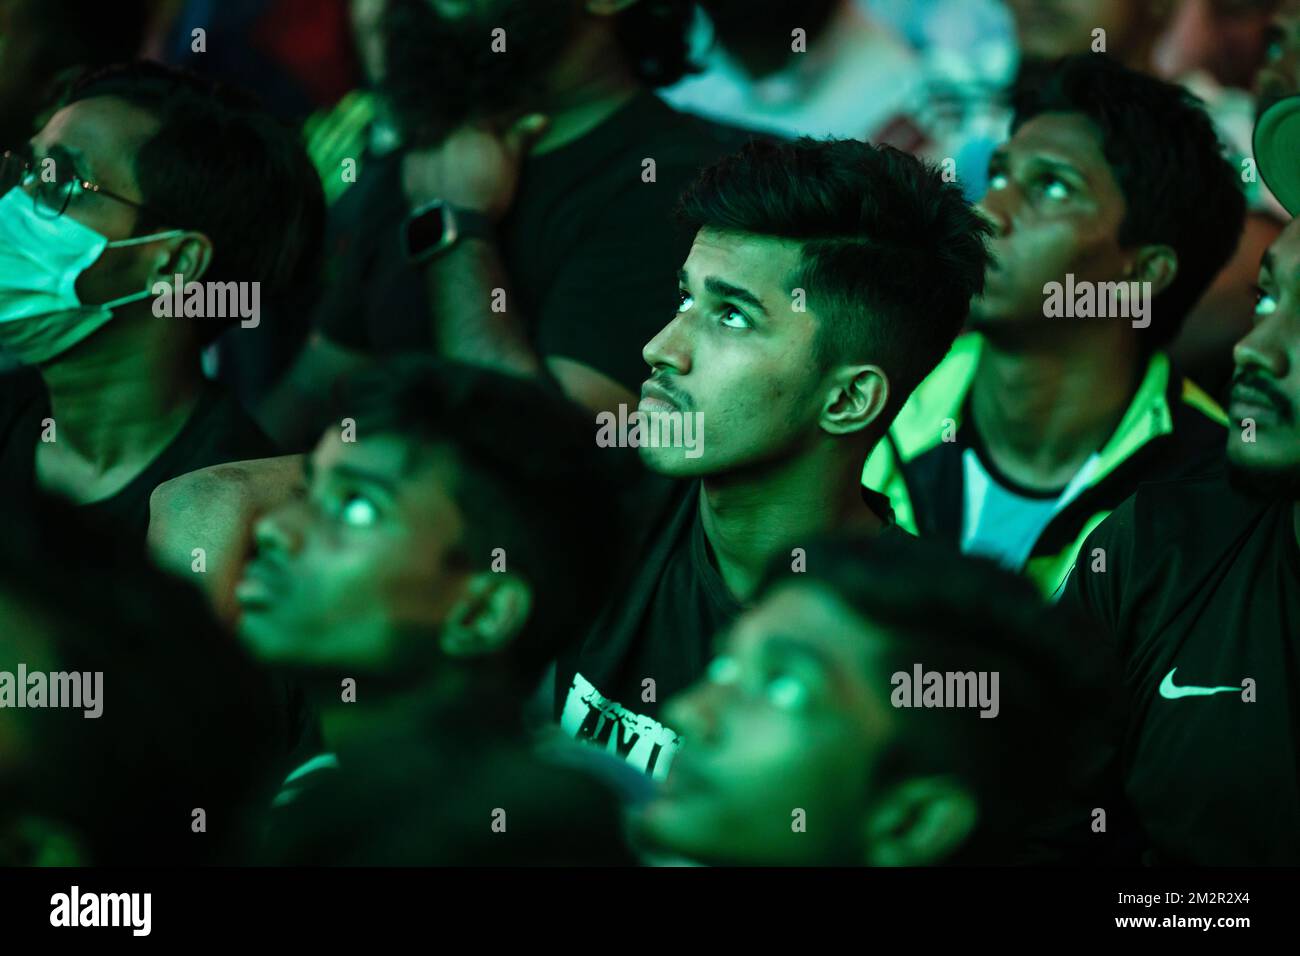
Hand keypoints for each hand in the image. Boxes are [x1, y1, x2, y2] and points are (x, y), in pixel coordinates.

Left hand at [402, 113, 549, 222]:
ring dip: (443, 134)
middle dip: (469, 128)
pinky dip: (424, 152)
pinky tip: (432, 162)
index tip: (505, 127)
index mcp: (473, 127)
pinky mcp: (410, 163)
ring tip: (453, 150)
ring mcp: (424, 145)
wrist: (454, 225)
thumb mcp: (510, 165)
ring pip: (434, 129)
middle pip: (460, 121)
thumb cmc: (486, 194)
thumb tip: (541, 118)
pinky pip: (416, 149)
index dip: (499, 122)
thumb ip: (521, 137)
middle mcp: (447, 129)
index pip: (489, 116)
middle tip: (476, 143)